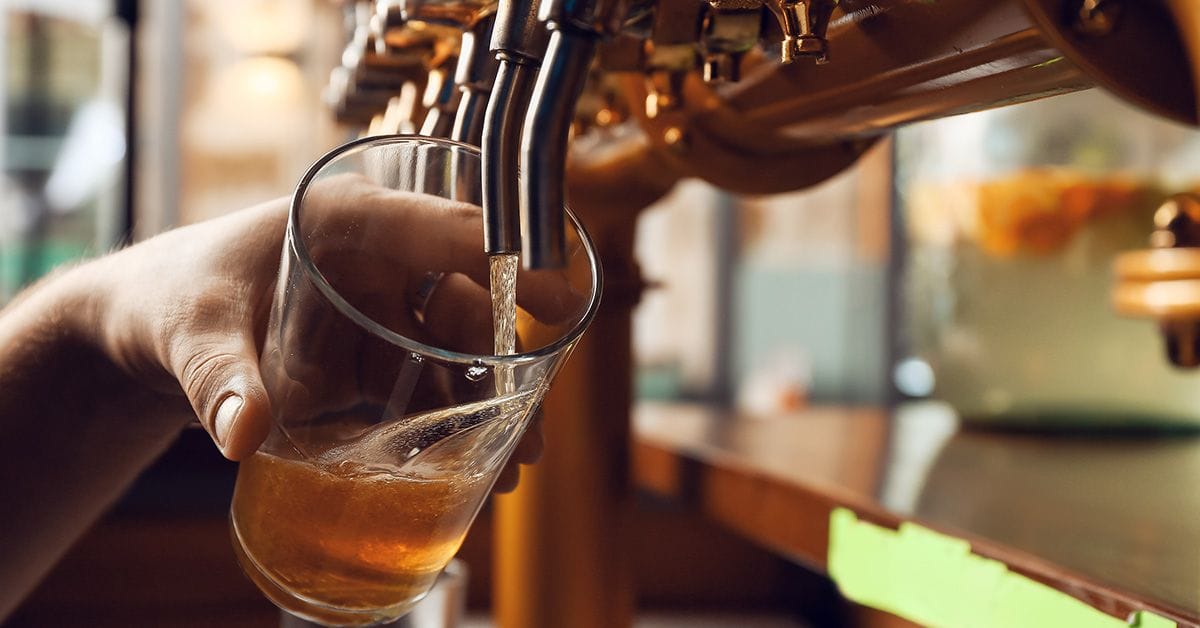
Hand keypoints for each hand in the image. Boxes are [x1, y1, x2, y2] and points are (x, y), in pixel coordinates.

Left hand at [83, 177, 577, 483]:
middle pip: (465, 306)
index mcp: (347, 220)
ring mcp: (376, 309)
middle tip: (528, 434)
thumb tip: (245, 435)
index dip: (513, 262)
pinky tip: (463, 469)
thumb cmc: (168, 297)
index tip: (562, 301)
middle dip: (504, 370)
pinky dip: (446, 425)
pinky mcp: (369, 353)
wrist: (141, 328)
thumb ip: (217, 378)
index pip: (447, 230)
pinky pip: (423, 385)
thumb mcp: (190, 331)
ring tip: (507, 471)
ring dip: (483, 409)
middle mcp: (376, 261)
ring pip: (453, 353)